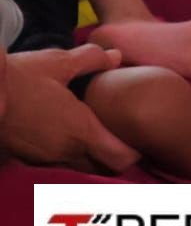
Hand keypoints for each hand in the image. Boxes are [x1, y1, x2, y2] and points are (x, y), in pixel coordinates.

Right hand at [0, 45, 137, 172]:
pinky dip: (66, 156)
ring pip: (78, 168)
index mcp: (80, 132)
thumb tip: (117, 56)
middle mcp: (63, 153)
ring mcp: (42, 160)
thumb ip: (92, 60)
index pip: (120, 160)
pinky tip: (63, 135)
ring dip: (90, 157)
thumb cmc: (19, 78)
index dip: (134, 152)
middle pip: (103, 169)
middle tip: (119, 135)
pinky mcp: (24, 160)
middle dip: (114, 156)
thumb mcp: (59, 63)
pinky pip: (55, 165)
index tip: (137, 138)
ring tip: (94, 134)